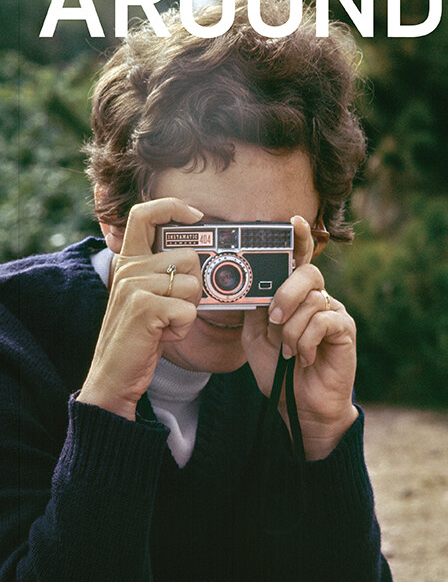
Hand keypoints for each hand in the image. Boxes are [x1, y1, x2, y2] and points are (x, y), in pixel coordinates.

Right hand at [78, 199, 202, 419]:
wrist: (114, 374)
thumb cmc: (138, 335)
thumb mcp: (145, 295)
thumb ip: (163, 271)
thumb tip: (199, 255)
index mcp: (129, 260)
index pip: (144, 214)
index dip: (172, 207)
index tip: (196, 216)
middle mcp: (129, 268)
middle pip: (187, 256)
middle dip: (193, 285)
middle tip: (174, 307)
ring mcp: (134, 286)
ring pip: (192, 284)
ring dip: (188, 309)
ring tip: (165, 322)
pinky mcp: (143, 307)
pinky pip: (188, 310)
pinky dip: (183, 328)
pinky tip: (163, 334)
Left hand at [242, 215, 357, 459]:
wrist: (299, 406)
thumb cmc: (279, 370)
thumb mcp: (256, 337)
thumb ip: (255, 309)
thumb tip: (252, 285)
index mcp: (294, 296)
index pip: (298, 260)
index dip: (299, 239)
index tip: (292, 222)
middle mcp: (316, 298)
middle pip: (308, 273)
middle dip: (286, 293)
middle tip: (274, 319)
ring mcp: (333, 311)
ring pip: (311, 301)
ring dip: (292, 330)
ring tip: (289, 352)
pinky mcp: (345, 328)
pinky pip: (323, 321)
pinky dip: (306, 341)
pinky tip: (304, 358)